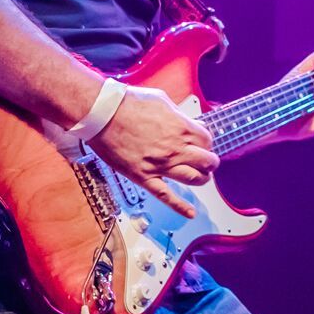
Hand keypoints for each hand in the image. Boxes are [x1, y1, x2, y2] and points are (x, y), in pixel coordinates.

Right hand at [90, 86, 218, 217]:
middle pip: (206, 161)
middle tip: (208, 162)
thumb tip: (188, 122)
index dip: (207, 142)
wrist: (103, 114)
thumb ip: (178, 115)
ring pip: (193, 179)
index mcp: (181, 128)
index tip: (202, 143)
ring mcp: (160, 165)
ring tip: (202, 178)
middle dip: (210, 162)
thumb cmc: (128, 104)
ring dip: (202, 179)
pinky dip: (179, 206)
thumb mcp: (162, 100)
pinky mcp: (144, 177)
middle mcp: (175, 148)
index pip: (207, 141)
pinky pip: (165, 196)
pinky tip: (190, 212)